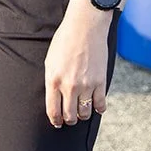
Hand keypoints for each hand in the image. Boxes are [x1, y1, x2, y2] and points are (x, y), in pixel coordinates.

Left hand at [44, 0, 109, 127]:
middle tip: (70, 118)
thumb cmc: (64, 41)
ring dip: (83, 115)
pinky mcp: (100, 81)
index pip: (53, 111)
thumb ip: (52, 81)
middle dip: (69, 120)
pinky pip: (100, 104)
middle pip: (69, 116)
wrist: (84, 27)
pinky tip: (97, 107)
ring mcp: (85, 85)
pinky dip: (99, 109)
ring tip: (82, 111)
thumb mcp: (50, 61)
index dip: (55, 120)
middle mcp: (69, 86)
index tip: (57, 123)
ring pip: (85, 113)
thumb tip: (54, 99)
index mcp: (53, 80)